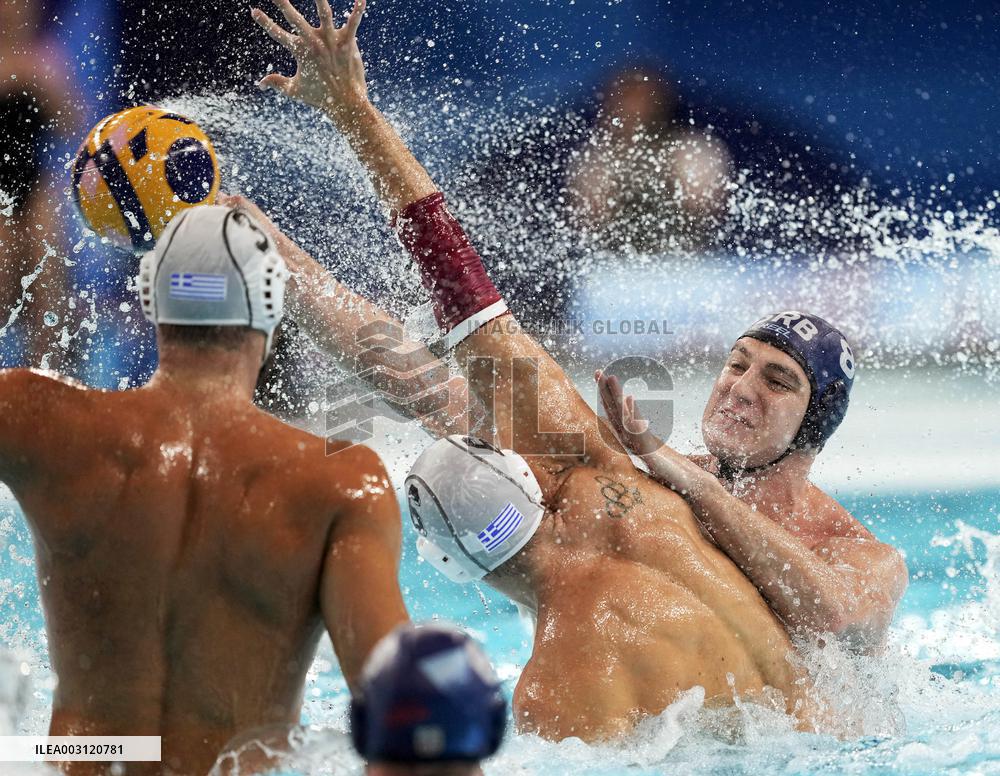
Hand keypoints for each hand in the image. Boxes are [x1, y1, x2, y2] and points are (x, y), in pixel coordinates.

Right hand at [251, 0, 368, 114]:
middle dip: (283, 4)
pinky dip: (358, 12)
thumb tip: (260, 83)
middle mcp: (314, 43)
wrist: (346, 105)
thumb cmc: (321, 98)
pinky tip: (362, 0)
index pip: (278, 34)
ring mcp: (331, 42)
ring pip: (324, 14)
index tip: (254, 11)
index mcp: (300, 52)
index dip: (265, 23)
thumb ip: (277, 83)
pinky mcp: (348, 43)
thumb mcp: (295, 91)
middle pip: (295, 19)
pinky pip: (353, 24)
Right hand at [596, 369, 715, 499]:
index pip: (615, 413)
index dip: (606, 395)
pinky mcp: (650, 456)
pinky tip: (630, 398)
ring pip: (624, 419)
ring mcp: (639, 448)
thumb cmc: (672, 466)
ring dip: (616, 398)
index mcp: (631, 438)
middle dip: (606, 393)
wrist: (689, 484)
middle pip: (615, 413)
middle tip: (598, 371)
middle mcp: (631, 442)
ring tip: (612, 378)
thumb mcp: (653, 442)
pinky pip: (639, 432)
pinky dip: (632, 414)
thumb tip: (630, 406)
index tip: (599, 375)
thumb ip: (641, 427)